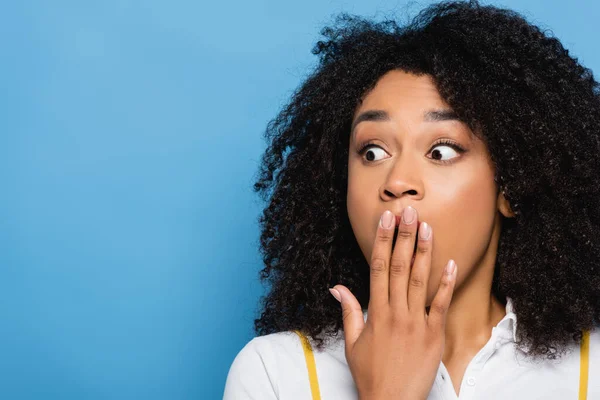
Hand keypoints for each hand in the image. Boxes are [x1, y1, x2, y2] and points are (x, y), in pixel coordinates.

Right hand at [330, 206, 457, 399]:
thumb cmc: (370, 373)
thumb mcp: (352, 342)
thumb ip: (348, 311)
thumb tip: (337, 287)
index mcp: (376, 313)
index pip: (379, 268)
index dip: (383, 241)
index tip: (386, 220)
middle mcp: (397, 313)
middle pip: (401, 267)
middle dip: (404, 237)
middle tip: (408, 212)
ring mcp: (417, 323)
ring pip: (421, 280)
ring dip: (424, 252)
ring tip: (427, 227)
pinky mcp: (434, 335)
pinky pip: (441, 305)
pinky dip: (445, 284)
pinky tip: (450, 263)